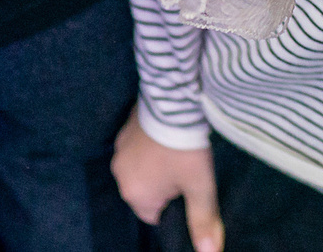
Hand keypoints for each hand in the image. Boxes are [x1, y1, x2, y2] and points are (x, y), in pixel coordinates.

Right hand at [112, 115, 223, 251]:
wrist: (173, 100)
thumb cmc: (186, 149)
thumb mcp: (200, 186)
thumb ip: (203, 221)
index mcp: (136, 196)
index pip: (154, 215)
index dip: (172, 204)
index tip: (186, 188)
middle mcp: (120, 177)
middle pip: (145, 192)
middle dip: (162, 185)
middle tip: (184, 168)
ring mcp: (119, 151)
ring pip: (139, 169)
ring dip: (153, 165)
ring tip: (174, 150)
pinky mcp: (122, 130)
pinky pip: (136, 148)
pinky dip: (148, 146)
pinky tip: (163, 135)